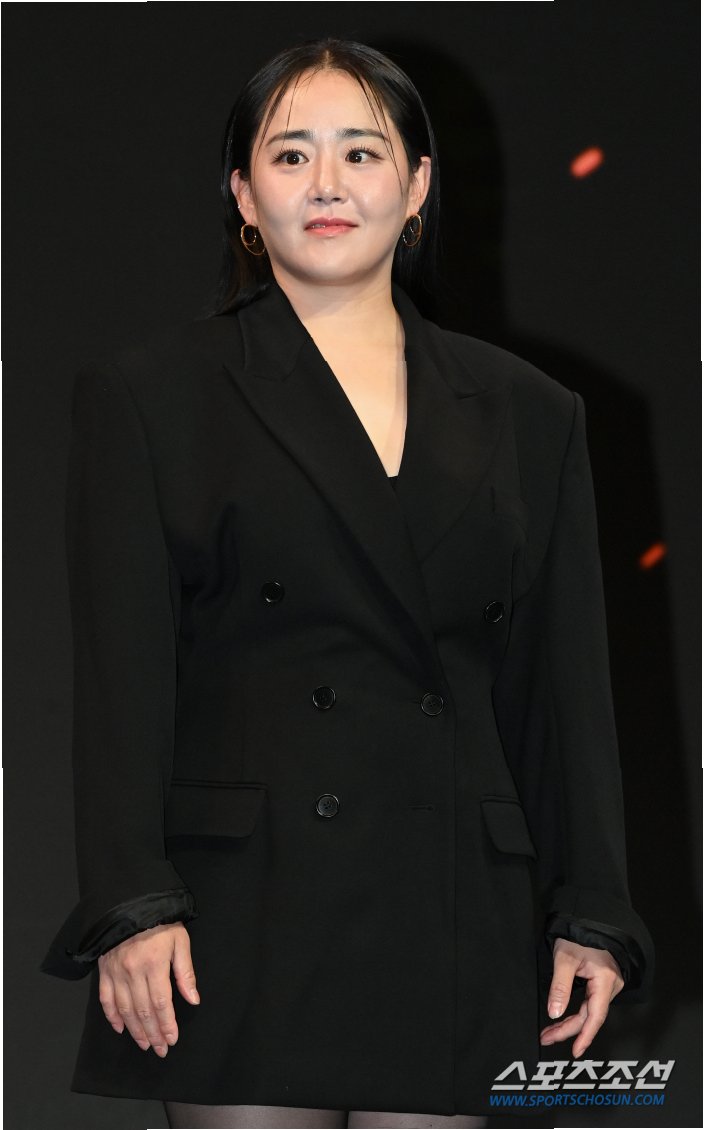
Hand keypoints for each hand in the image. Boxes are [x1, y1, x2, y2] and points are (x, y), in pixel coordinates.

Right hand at [97, 922, 199, 1056]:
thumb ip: (185, 972)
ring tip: (144, 1044)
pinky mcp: (104, 970)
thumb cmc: (160, 921)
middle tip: (160, 1050)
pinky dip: (112, 1016)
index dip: (167, 1025)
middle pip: (143, 1011)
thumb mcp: (180, 940)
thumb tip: (193, 999)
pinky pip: (106, 999)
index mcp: (154, 965)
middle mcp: (133, 972)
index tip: (172, 1040)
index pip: (161, 1003)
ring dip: (135, 1030)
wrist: (130, 903)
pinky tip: (120, 1028)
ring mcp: (116, 973)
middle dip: (153, 1034)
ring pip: (125, 1010)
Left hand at [540, 938, 623, 1056]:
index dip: (585, 1036)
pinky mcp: (602, 982)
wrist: (589, 919)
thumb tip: (554, 1013)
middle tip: (547, 1038)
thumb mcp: (565, 958)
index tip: (575, 1052)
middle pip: (590, 1016)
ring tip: (550, 1032)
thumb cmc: (579, 934)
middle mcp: (610, 985)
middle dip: (568, 1029)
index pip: (596, 1016)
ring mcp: (608, 984)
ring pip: (589, 1011)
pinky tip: (565, 1018)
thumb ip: (560, 987)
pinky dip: (577, 1013)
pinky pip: (590, 1003)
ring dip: (571, 1023)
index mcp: (605, 981)